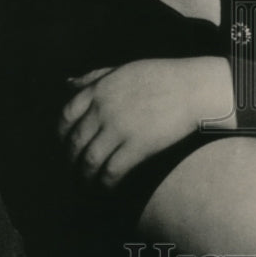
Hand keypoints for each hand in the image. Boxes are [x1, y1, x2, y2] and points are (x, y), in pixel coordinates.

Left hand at [58, 57, 234, 187]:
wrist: (193, 88)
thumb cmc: (162, 76)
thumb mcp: (124, 69)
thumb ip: (94, 76)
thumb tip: (67, 82)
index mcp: (99, 89)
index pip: (65, 116)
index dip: (61, 134)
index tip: (65, 143)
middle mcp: (104, 109)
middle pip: (74, 142)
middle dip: (71, 159)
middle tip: (74, 168)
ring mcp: (119, 129)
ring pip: (89, 160)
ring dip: (85, 175)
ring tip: (88, 182)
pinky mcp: (137, 146)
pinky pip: (112, 171)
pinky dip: (105, 183)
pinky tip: (107, 187)